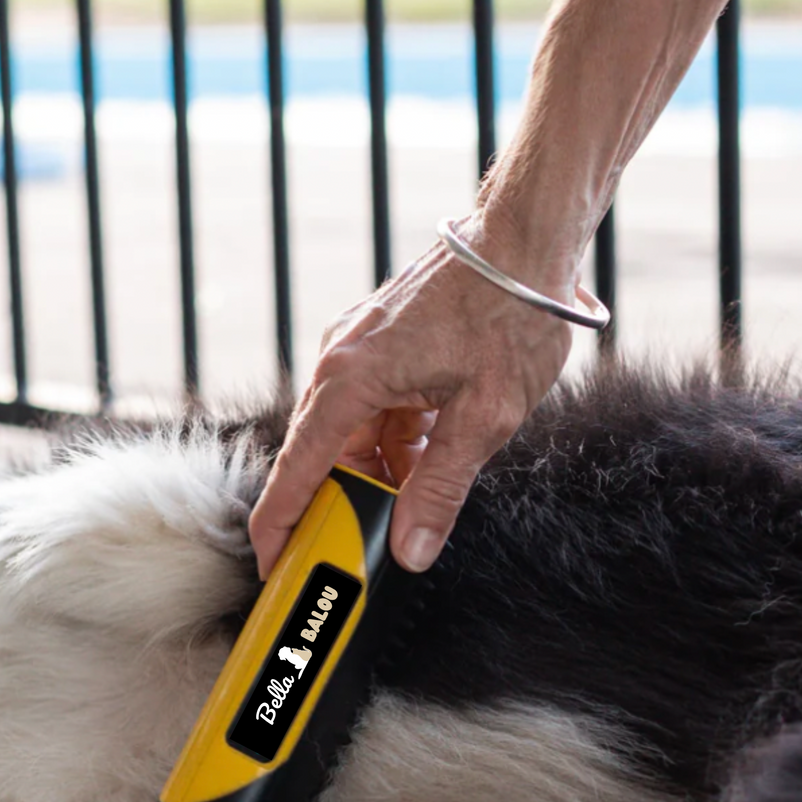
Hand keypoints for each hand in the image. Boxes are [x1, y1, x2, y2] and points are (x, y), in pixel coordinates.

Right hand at [249, 213, 581, 576]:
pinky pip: (375, 411)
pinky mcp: (384, 345)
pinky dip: (393, 444)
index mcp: (351, 377)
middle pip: (320, 453)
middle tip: (349, 554)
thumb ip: (440, 489)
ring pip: (352, 435)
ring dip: (375, 475)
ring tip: (405, 512)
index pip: (298, 467)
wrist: (529, 239)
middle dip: (335, 506)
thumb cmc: (511, 315)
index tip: (271, 563)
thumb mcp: (484, 417)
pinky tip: (424, 465)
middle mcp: (342, 360)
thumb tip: (411, 550)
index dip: (280, 521)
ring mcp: (361, 349)